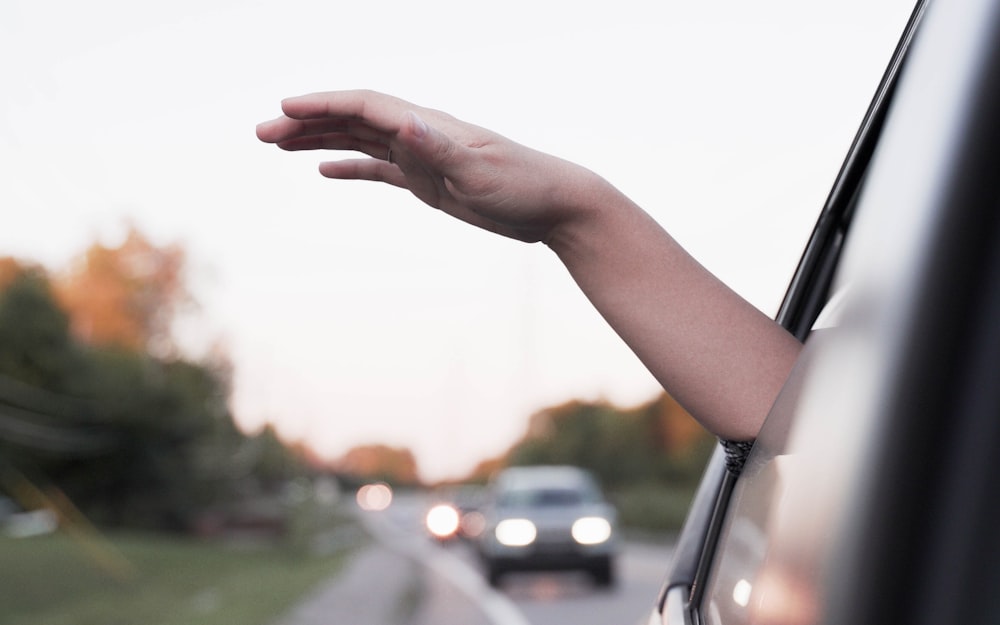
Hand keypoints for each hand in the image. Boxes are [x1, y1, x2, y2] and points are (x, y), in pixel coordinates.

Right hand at [256, 90, 600, 242]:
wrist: (555, 207)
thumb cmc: (525, 187)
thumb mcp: (480, 172)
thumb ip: (438, 149)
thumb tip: (403, 122)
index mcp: (429, 126)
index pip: (365, 106)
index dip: (322, 105)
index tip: (283, 110)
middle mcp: (420, 134)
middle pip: (353, 120)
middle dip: (307, 122)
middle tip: (262, 133)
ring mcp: (422, 156)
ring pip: (360, 141)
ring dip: (320, 139)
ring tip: (279, 143)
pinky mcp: (429, 181)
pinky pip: (379, 169)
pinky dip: (350, 166)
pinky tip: (325, 169)